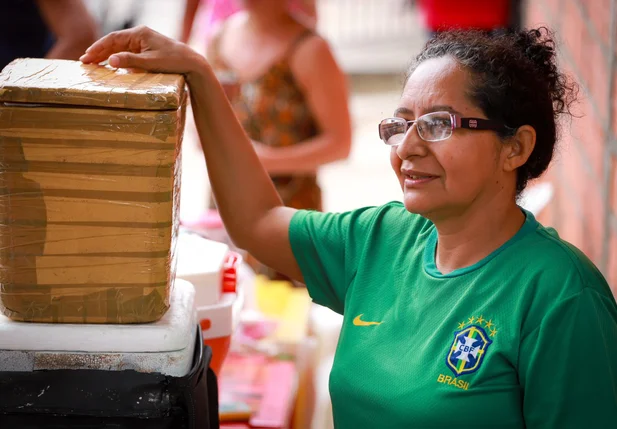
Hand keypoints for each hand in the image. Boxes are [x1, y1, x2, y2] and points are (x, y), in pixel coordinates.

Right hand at [79, 25, 205, 75]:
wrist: (191, 63)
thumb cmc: (173, 61)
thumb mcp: (150, 62)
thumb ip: (130, 61)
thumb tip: (110, 60)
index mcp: (139, 34)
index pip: (113, 38)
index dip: (98, 47)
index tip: (87, 56)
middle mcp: (140, 35)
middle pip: (114, 42)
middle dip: (99, 51)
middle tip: (85, 62)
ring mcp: (144, 42)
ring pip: (120, 47)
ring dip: (107, 55)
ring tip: (94, 64)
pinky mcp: (148, 50)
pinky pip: (128, 52)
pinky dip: (118, 58)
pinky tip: (111, 65)